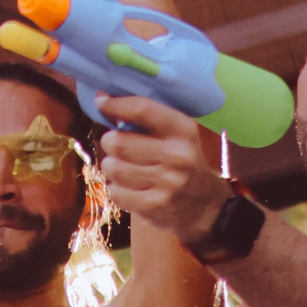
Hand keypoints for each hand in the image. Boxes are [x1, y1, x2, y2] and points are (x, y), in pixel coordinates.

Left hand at [95, 95, 230, 242]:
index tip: (101, 101)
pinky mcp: (154, 206)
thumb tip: (102, 99)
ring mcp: (167, 183)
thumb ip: (147, 119)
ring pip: (112, 168)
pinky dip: (119, 189)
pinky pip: (115, 191)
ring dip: (115, 168)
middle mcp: (178, 155)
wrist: (205, 205)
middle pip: (117, 142)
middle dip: (111, 143)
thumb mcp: (177, 136)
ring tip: (130, 170)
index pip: (143, 110)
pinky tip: (134, 189)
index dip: (115, 104)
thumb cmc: (182, 162)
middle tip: (121, 147)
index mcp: (184, 131)